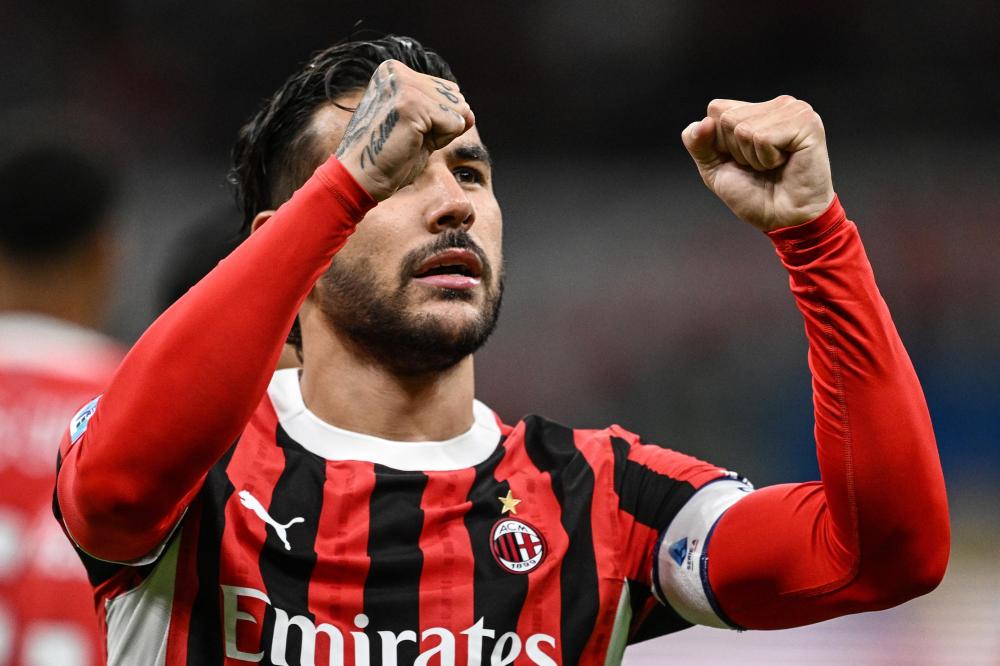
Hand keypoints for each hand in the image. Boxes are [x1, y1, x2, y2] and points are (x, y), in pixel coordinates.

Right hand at [334, 60, 474, 201]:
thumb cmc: (388, 157)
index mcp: (395, 71)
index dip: (437, 119)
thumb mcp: (423, 129)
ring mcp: (402, 85)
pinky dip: (442, 140)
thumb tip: (470, 112)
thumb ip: (446, 115)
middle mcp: (397, 71)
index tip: (407, 130)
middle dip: (442, 125)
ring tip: (410, 140)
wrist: (361, 178)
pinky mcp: (410, 104)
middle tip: (409, 138)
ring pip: (457, 109)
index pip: (448, 89)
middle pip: (455, 96)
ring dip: (441, 133)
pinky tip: (413, 143)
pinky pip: (454, 122)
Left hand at [682, 96, 834, 231]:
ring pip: (743, 128)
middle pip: (727, 118)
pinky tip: (784, 164)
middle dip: (737, 151)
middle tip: (761, 166)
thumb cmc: (755, 195)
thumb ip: (698, 143)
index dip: (720, 143)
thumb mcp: (714, 168)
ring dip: (753, 158)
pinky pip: (762, 137)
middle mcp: (777, 105)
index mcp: (757, 109)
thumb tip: (702, 122)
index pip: (716, 109)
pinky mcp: (806, 123)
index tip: (743, 160)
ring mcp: (794, 110)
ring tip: (773, 166)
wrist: (784, 220)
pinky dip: (766, 159)